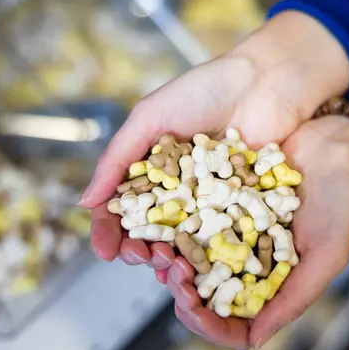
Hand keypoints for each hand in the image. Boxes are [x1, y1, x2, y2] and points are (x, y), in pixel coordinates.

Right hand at [80, 12, 348, 269]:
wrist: (263, 82)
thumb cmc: (203, 90)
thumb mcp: (149, 117)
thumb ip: (117, 158)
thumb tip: (85, 203)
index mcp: (149, 172)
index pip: (121, 209)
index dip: (110, 232)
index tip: (106, 250)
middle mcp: (175, 191)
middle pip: (149, 232)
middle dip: (139, 250)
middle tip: (140, 257)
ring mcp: (206, 202)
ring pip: (182, 242)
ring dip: (171, 260)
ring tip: (170, 266)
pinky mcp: (237, 207)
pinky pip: (218, 237)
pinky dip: (207, 256)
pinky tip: (199, 268)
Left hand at [169, 89, 348, 348]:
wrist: (333, 145)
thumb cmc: (341, 201)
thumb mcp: (328, 253)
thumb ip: (295, 297)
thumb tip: (253, 339)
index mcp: (268, 283)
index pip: (232, 321)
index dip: (208, 323)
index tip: (191, 309)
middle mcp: (243, 261)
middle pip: (203, 292)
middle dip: (181, 290)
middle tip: (173, 275)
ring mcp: (227, 231)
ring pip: (189, 256)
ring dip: (169, 259)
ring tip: (160, 250)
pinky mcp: (216, 200)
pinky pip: (188, 217)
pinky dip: (172, 224)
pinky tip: (162, 223)